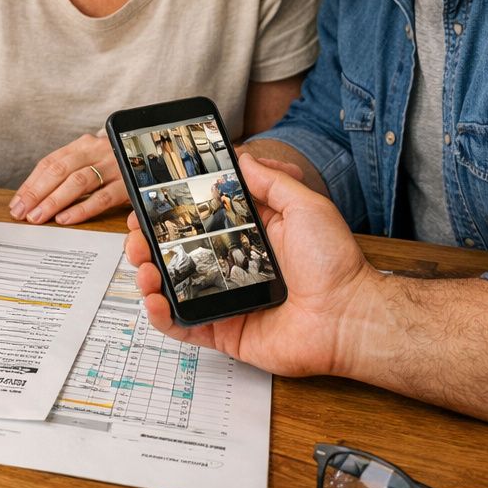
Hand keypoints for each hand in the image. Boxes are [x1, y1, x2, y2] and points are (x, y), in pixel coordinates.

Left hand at [9, 131, 127, 225]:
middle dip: (37, 193)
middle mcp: (97, 151)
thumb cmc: (115, 161)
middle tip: (22, 212)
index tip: (17, 202)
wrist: (153, 151)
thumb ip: (69, 171)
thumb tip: (35, 195)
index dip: (31, 183)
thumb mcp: (92, 158)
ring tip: (38, 217)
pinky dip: (82, 208)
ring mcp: (113, 166)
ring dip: (54, 201)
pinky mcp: (127, 184)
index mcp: (83, 145)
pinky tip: (66, 218)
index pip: (50, 162)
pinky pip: (102, 198)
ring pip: (78, 182)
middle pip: (60, 170)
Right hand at [124, 155, 378, 377]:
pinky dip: (161, 316)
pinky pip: (183, 326)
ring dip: (147, 276)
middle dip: (146, 243)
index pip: (197, 222)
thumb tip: (241, 156)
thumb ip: (270, 180)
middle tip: (136, 236)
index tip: (147, 205)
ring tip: (144, 266)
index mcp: (247, 237)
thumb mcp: (305, 206)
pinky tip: (154, 299)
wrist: (351, 317)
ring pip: (171, 289)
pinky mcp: (224, 332)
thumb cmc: (335, 263)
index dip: (169, 215)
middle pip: (175, 254)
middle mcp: (231, 267)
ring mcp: (225, 300)